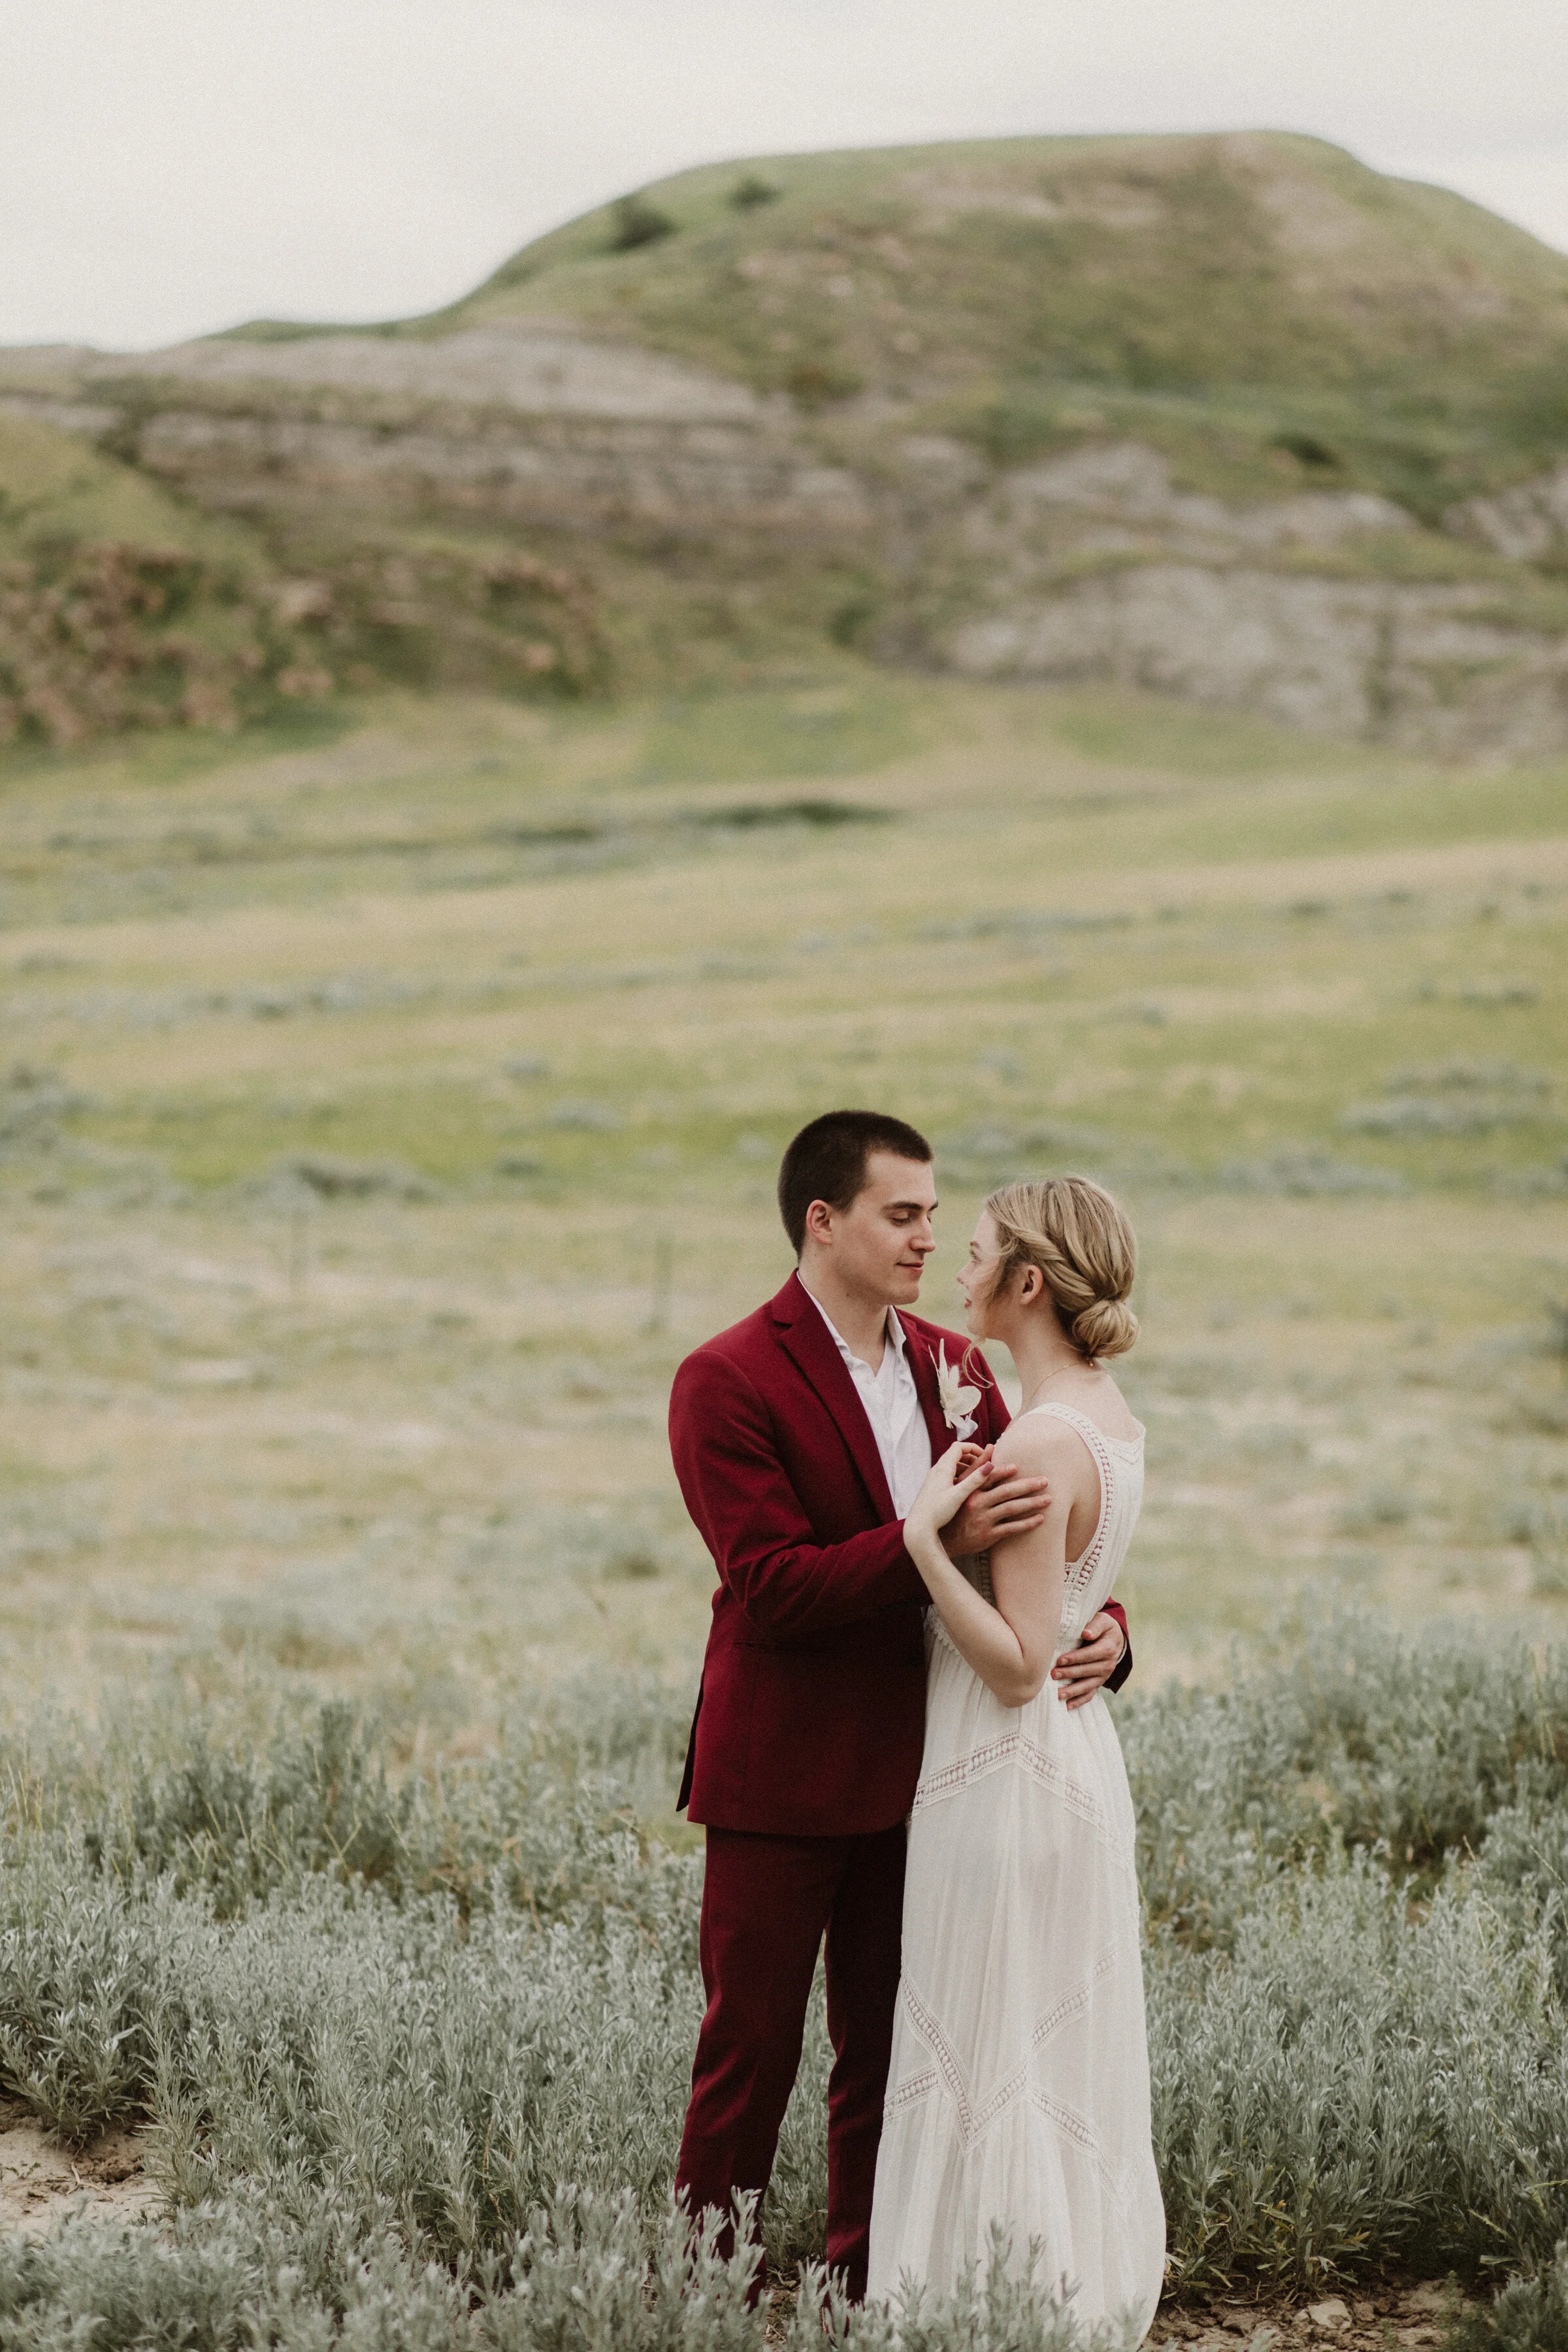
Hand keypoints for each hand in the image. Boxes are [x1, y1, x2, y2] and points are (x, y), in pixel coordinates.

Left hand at [904, 1442, 991, 1559]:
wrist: (919, 1526)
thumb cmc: (938, 1511)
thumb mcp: (959, 1495)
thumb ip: (975, 1480)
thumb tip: (990, 1465)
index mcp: (942, 1468)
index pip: (958, 1447)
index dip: (973, 1447)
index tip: (985, 1456)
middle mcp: (935, 1470)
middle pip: (954, 1454)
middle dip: (970, 1456)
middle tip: (982, 1466)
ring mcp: (932, 1478)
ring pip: (950, 1464)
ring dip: (964, 1465)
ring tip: (975, 1476)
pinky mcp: (931, 1487)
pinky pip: (946, 1473)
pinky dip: (957, 1474)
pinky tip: (963, 1487)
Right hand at [939, 1458, 1050, 1560]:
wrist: (948, 1539)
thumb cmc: (957, 1508)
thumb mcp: (963, 1487)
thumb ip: (977, 1467)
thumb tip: (991, 1446)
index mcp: (971, 1491)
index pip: (989, 1478)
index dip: (1003, 1472)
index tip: (1018, 1466)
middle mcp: (977, 1504)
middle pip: (1005, 1492)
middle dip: (1027, 1486)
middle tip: (1045, 1481)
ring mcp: (984, 1520)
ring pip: (1011, 1509)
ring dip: (1031, 1503)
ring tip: (1048, 1499)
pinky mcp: (989, 1535)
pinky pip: (1011, 1528)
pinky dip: (1027, 1523)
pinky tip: (1040, 1519)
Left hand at [1050, 1611, 1125, 1708]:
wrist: (1115, 1639)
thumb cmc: (1103, 1627)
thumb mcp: (1103, 1620)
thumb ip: (1095, 1625)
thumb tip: (1085, 1633)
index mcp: (1108, 1648)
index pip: (1091, 1654)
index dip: (1076, 1658)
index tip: (1060, 1659)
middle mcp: (1108, 1665)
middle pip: (1088, 1671)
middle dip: (1070, 1674)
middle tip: (1053, 1674)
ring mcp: (1104, 1676)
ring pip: (1088, 1686)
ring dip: (1073, 1691)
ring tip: (1058, 1694)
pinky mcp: (1098, 1683)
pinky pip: (1090, 1694)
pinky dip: (1079, 1701)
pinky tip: (1067, 1706)